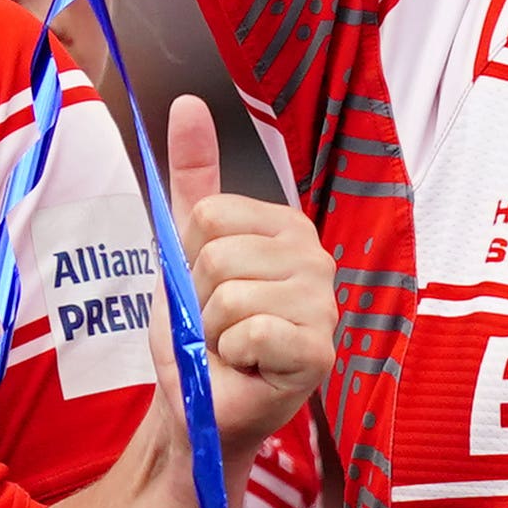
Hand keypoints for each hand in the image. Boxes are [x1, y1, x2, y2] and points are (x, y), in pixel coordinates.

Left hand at [177, 98, 336, 449]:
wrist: (198, 404)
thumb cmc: (197, 332)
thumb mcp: (184, 248)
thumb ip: (192, 175)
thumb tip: (187, 103)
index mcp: (286, 228)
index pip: (209, 213)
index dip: (188, 258)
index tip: (204, 287)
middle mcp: (316, 258)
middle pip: (217, 254)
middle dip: (199, 300)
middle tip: (216, 326)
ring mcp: (324, 306)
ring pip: (231, 295)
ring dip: (212, 333)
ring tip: (230, 348)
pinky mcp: (319, 352)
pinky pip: (253, 332)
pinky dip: (233, 356)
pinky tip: (250, 366)